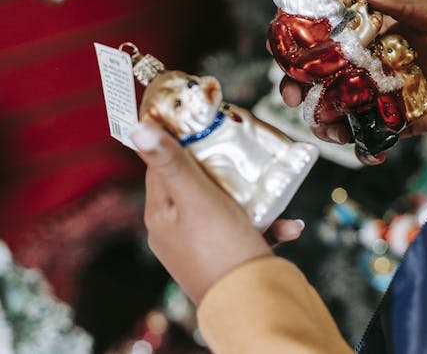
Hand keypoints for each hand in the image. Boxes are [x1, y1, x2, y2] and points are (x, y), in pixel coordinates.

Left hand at [130, 123, 303, 303]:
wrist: (251, 306)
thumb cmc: (221, 250)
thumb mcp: (196, 197)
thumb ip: (171, 163)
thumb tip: (137, 129)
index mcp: (160, 213)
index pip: (162, 164)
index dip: (181, 140)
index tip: (205, 121)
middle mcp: (175, 230)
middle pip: (196, 182)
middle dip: (224, 167)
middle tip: (245, 150)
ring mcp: (200, 247)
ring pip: (225, 206)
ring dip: (252, 197)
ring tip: (273, 190)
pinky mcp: (226, 260)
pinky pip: (245, 232)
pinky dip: (267, 224)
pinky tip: (289, 226)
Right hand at [280, 0, 426, 160]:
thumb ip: (401, 1)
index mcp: (366, 31)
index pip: (321, 34)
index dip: (297, 43)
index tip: (284, 52)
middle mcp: (363, 63)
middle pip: (316, 75)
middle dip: (296, 88)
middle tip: (292, 96)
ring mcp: (373, 93)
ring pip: (333, 109)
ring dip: (324, 122)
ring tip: (332, 131)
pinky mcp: (390, 121)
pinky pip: (367, 137)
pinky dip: (363, 149)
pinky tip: (369, 152)